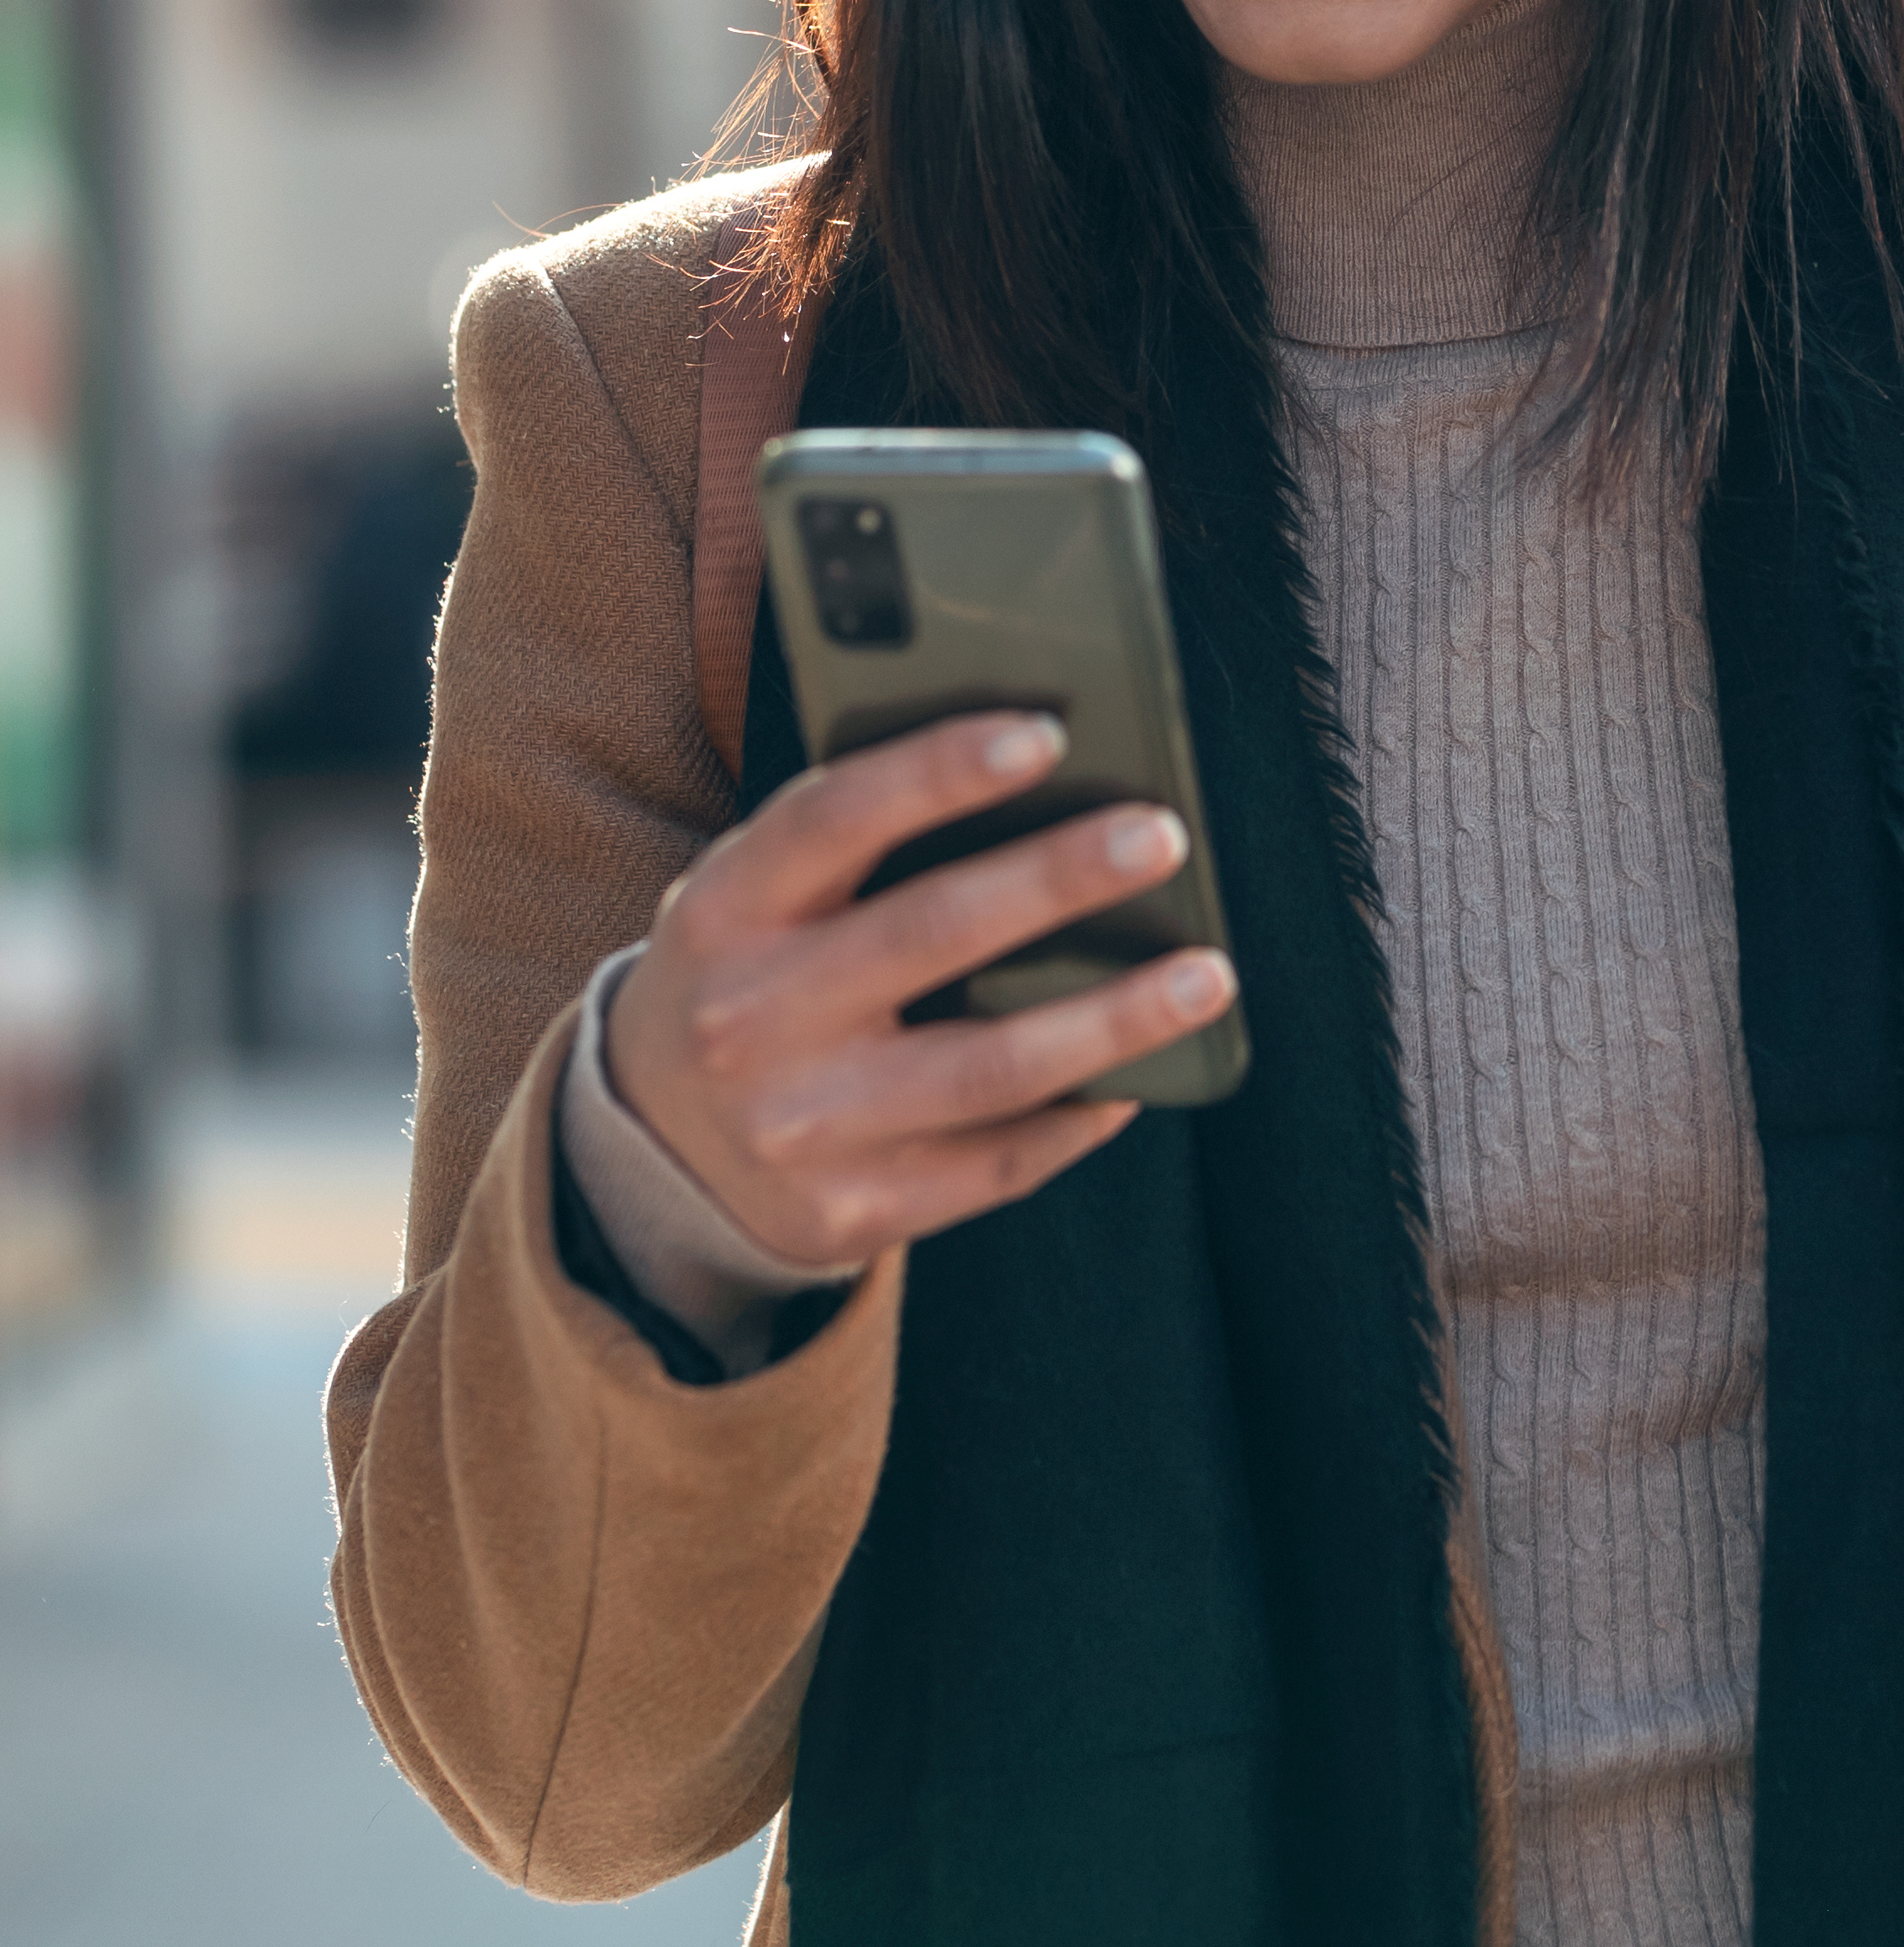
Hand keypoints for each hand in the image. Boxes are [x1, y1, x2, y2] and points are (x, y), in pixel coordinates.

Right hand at [608, 712, 1233, 1271]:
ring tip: (1207, 976)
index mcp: (726, 910)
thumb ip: (863, 841)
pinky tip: (1139, 1078)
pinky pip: (993, 1166)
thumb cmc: (755, 970)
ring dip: (1113, 1020)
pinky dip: (1078, 1119)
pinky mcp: (846, 1213)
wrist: (653, 1143)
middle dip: (1058, 879)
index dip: (937, 771)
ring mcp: (798, 1128)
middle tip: (1161, 835)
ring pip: (988, 1069)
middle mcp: (749, 1018)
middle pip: (930, 935)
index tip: (1044, 733)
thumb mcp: (763, 895)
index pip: (834, 819)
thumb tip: (1046, 775)